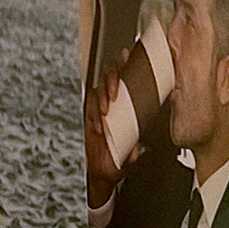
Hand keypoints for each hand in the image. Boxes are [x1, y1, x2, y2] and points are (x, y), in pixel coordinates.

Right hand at [84, 70, 128, 197]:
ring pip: (98, 90)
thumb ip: (137, 148)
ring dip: (102, 97)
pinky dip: (93, 113)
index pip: (127, 79)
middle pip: (109, 77)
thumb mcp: (135, 151)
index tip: (129, 55)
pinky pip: (89, 107)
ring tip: (106, 110)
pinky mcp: (89, 116)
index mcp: (129, 104)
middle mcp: (114, 103)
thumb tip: (139, 147)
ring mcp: (101, 109)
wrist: (105, 172)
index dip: (126, 65)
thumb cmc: (121, 158)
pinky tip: (99, 124)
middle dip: (111, 80)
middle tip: (115, 92)